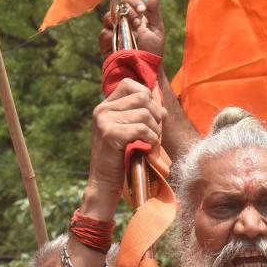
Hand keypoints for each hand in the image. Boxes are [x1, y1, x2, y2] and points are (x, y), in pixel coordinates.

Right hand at [85, 79, 163, 216]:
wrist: (105, 182)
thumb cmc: (122, 158)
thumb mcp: (132, 133)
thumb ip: (144, 117)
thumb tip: (164, 110)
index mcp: (106, 106)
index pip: (130, 84)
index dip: (147, 96)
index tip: (151, 116)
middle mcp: (102, 109)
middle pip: (142, 97)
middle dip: (155, 115)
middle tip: (154, 133)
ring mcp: (104, 120)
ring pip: (144, 113)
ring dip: (155, 130)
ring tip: (151, 143)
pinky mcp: (109, 133)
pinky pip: (142, 128)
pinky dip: (150, 139)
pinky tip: (147, 148)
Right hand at [99, 0, 164, 59]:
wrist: (145, 69)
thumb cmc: (152, 51)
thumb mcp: (156, 30)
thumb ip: (154, 12)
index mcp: (135, 16)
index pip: (128, 0)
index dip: (133, 2)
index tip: (142, 11)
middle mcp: (123, 21)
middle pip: (116, 6)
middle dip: (126, 12)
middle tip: (136, 23)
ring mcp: (113, 31)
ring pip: (108, 18)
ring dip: (118, 22)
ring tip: (128, 32)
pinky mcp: (106, 43)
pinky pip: (103, 34)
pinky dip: (111, 36)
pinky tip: (121, 42)